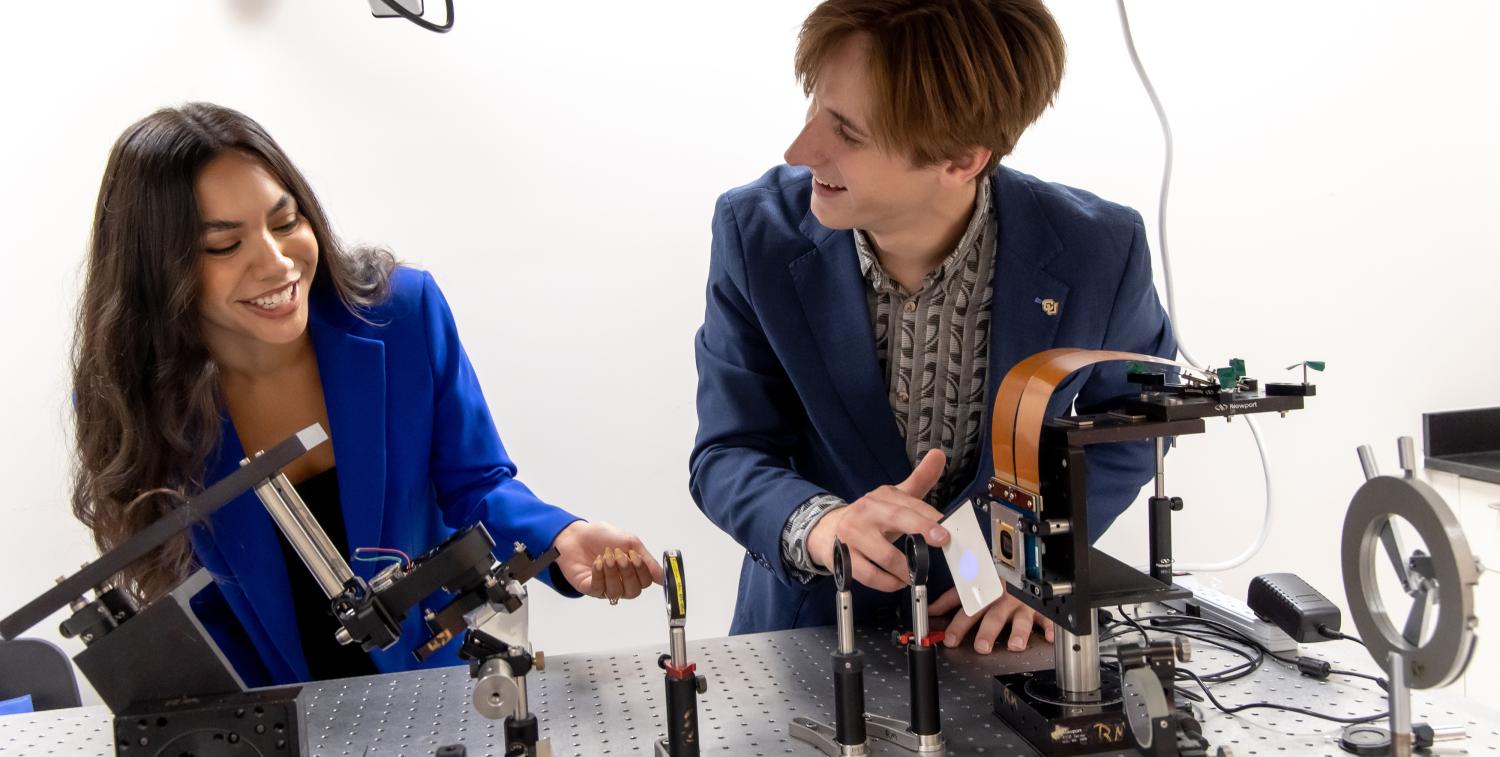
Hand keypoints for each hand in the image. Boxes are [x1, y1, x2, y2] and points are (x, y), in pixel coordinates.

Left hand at [551, 521, 662, 600]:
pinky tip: (597, 562)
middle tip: (620, 556)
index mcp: (632, 572)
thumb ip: (647, 560)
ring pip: (616, 591)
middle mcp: (620, 583)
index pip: (644, 582)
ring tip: (606, 556)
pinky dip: (599, 575)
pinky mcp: (589, 588)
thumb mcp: (630, 542)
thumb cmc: (603, 537)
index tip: (635, 556)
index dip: (642, 572)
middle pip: (632, 591)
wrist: (578, 534)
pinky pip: (598, 589)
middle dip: (628, 573)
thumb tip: (662, 577)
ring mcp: (604, 587)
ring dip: (612, 572)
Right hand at [807, 450, 950, 591]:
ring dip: (906, 568)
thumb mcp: (893, 497)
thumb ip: (919, 479)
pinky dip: (888, 582)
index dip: (929, 516)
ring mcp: (852, 536)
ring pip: (885, 555)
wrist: (826, 530)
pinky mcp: (843, 558)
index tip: (946, 528)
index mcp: (881, 497)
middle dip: (921, 529)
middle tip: (942, 541)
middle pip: (896, 519)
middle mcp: (866, 512)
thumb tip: (939, 454)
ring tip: (917, 574)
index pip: (908, 504)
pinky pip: (870, 575)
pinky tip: (897, 581)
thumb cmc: (870, 517)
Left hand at [929, 586, 1053, 653]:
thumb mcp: (970, 585)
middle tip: (981, 647)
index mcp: (984, 596)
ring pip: (1020, 619)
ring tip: (1015, 645)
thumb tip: (930, 611)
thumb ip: (950, 600)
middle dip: (987, 632)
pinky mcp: (1038, 608)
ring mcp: (1021, 605)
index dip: (957, 625)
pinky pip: (1046, 618)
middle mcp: (1001, 601)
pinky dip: (1050, 627)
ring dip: (1018, 632)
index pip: (967, 611)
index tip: (950, 640)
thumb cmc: (993, 577)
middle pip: (993, 617)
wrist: (1017, 562)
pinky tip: (1050, 637)